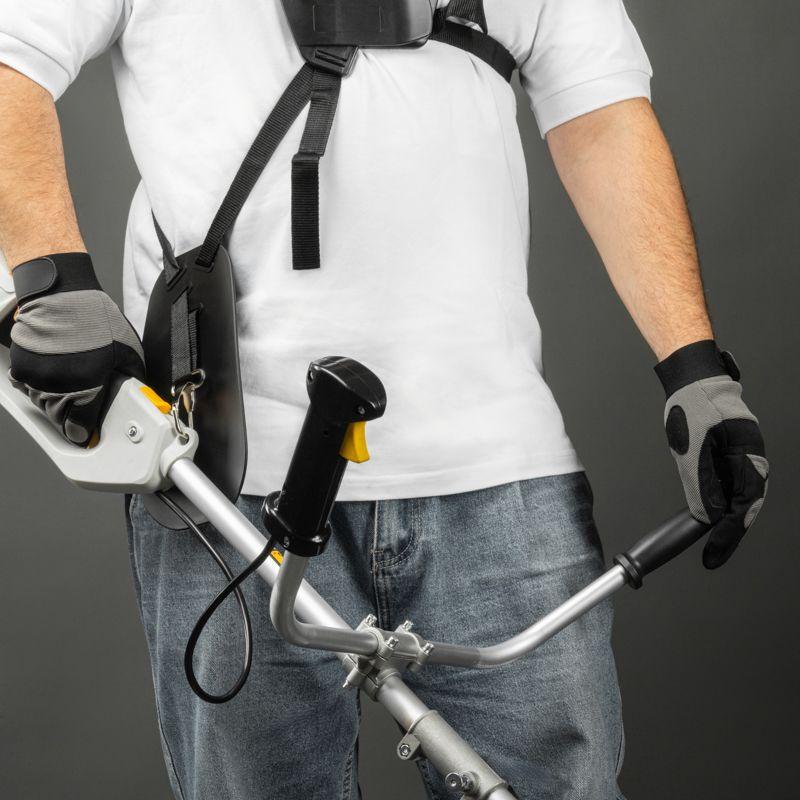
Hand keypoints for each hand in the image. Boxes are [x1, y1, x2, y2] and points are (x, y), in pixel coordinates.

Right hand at [9, 252, 145, 445]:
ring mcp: (35, 375)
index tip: (84, 434)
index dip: (83, 432)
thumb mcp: (127, 350)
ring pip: (42, 403)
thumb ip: (129, 376)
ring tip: (71, 387)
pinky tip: (55, 374)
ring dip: (55, 401)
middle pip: (59, 417)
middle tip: (82, 411)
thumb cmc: (94, 318)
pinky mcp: (21, 364)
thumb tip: (134, 391)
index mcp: (85, 385)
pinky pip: (28, 386)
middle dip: (70, 417)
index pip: (79, 425)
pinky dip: (39, 385)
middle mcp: (56, 385)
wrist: (61, 293)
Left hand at [655, 340, 767, 568]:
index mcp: (748, 455)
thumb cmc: (694, 404)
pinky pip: (728, 484)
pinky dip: (719, 502)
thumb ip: (700, 482)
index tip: (714, 553)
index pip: (744, 505)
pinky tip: (708, 514)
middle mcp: (750, 458)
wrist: (693, 378)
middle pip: (745, 505)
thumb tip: (707, 515)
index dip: (729, 533)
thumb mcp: (691, 447)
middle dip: (730, 534)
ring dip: (725, 520)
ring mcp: (740, 457)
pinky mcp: (728, 455)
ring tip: (712, 544)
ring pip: (737, 497)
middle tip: (713, 557)